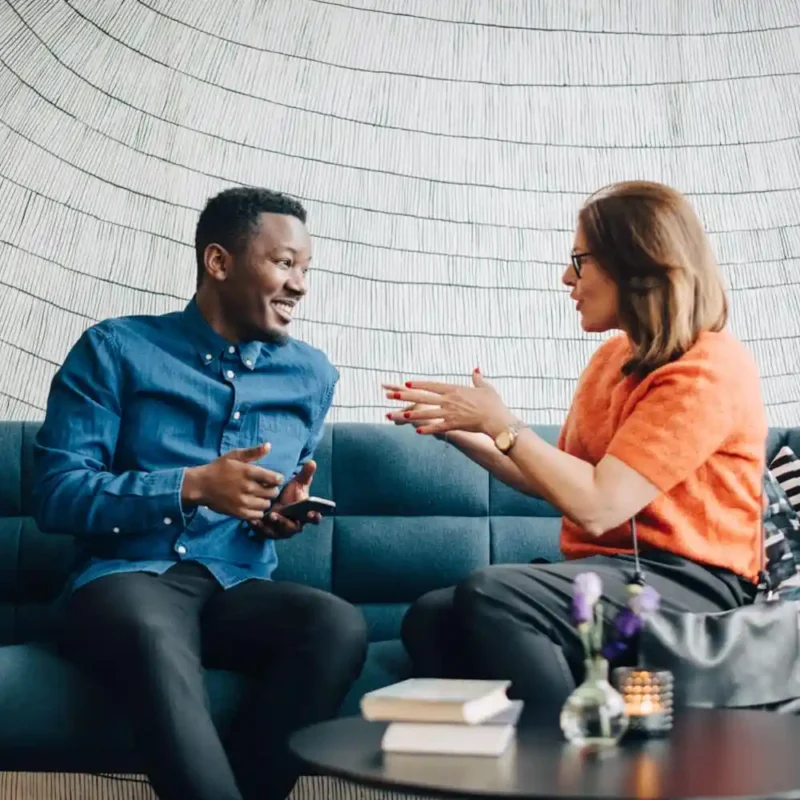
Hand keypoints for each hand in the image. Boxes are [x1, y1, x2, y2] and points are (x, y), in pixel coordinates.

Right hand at [182, 443, 282, 522]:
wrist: (201, 486)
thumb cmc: (218, 468)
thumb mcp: (234, 456)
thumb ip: (253, 452)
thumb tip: (269, 446)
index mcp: (248, 472)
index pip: (275, 479)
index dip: (278, 479)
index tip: (274, 478)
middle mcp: (248, 488)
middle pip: (273, 493)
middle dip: (272, 489)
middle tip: (266, 487)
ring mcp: (243, 502)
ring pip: (266, 504)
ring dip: (265, 500)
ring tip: (259, 496)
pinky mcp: (239, 513)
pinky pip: (258, 515)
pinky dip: (258, 510)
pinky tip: (253, 505)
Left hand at [249, 460, 321, 539]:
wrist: (275, 502)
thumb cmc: (290, 494)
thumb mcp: (297, 483)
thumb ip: (305, 474)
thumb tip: (312, 462)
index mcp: (306, 515)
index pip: (314, 518)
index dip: (314, 517)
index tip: (312, 513)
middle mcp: (295, 525)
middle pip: (293, 528)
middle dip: (285, 522)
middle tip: (276, 514)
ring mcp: (282, 531)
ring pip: (278, 532)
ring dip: (272, 525)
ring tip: (268, 515)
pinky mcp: (269, 533)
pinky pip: (264, 533)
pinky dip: (259, 527)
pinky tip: (253, 520)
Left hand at [383, 370, 516, 436]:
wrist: (497, 419)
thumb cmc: (493, 403)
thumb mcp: (486, 387)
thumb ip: (478, 379)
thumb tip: (476, 369)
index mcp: (455, 389)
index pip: (432, 385)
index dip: (419, 384)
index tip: (407, 383)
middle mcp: (449, 400)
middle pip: (423, 397)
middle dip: (406, 396)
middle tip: (391, 395)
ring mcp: (450, 413)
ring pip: (427, 413)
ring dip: (412, 414)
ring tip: (399, 414)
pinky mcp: (453, 425)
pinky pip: (438, 427)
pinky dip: (428, 429)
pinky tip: (417, 431)